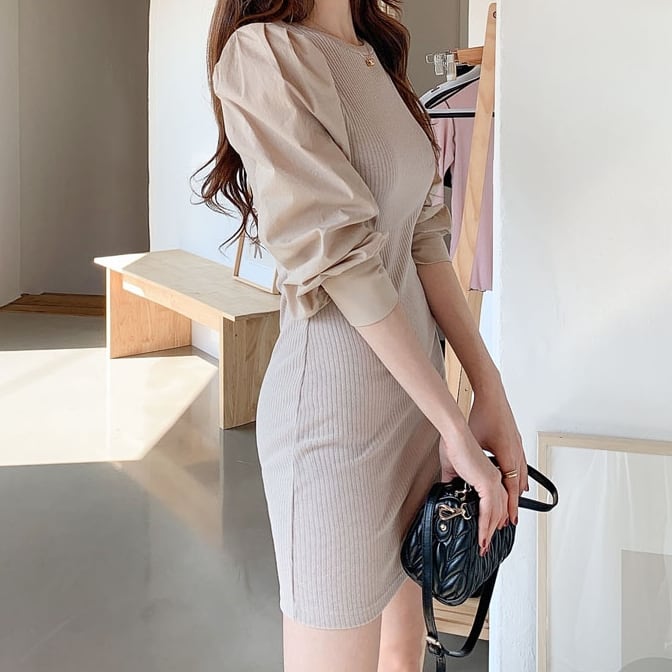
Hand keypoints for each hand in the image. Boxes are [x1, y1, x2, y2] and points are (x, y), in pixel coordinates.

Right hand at [439, 431, 508, 555]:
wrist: (455, 437)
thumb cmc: (453, 447)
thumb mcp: (452, 471)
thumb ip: (451, 483)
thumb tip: (446, 491)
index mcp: (489, 475)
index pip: (495, 501)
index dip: (492, 518)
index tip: (486, 531)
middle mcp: (495, 479)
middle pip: (498, 511)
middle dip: (492, 530)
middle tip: (485, 544)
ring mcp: (493, 482)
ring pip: (495, 514)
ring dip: (489, 532)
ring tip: (482, 545)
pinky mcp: (488, 484)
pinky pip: (488, 511)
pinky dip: (485, 526)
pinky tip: (481, 536)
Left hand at [467, 381, 528, 525]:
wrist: (492, 395)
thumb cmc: (483, 414)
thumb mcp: (471, 442)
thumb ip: (463, 461)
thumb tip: (449, 479)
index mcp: (506, 456)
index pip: (510, 488)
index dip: (509, 506)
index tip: (507, 520)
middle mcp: (515, 453)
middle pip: (516, 486)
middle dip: (513, 505)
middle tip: (510, 520)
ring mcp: (517, 447)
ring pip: (520, 476)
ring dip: (516, 491)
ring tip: (514, 505)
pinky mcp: (515, 441)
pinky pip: (520, 465)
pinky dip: (518, 476)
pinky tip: (515, 480)